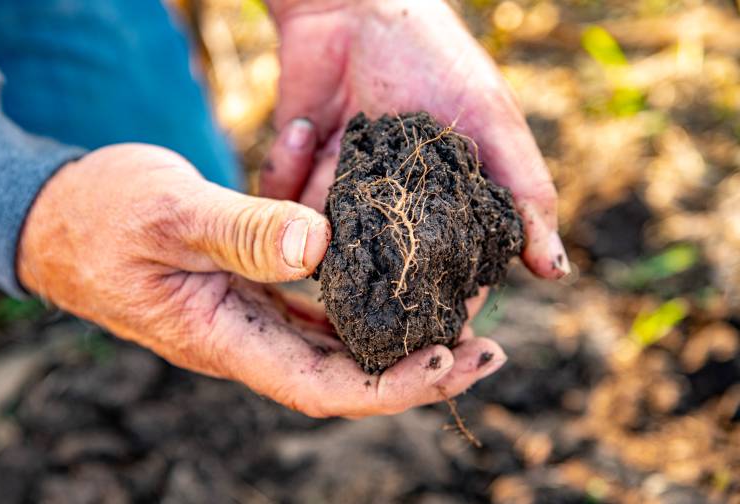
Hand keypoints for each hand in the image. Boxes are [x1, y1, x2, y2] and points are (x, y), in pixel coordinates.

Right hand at [17, 144, 506, 417]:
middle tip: (488, 349)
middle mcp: (241, 338)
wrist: (55, 218)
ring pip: (332, 344)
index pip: (318, 385)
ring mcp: (244, 318)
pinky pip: (313, 310)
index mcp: (220, 336)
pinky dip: (361, 303)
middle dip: (415, 370)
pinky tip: (397, 285)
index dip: (389, 384)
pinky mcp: (246, 292)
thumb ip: (241, 230)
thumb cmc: (101, 215)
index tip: (452, 359)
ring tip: (462, 321)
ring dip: (396, 338)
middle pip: (340, 375)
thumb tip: (319, 244)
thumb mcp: (169, 212)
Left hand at [262, 0, 569, 277]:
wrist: (353, 4)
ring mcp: (344, 192)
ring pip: (328, 246)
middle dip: (373, 287)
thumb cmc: (434, 55)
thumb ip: (523, 191)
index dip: (446, 304)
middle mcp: (395, 208)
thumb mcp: (489, 120)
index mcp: (444, 203)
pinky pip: (284, 196)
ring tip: (323, 206)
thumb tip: (557, 270)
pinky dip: (289, 166)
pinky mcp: (300, 169)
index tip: (435, 334)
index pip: (451, 271)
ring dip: (321, 235)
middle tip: (363, 306)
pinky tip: (303, 125)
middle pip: (385, 273)